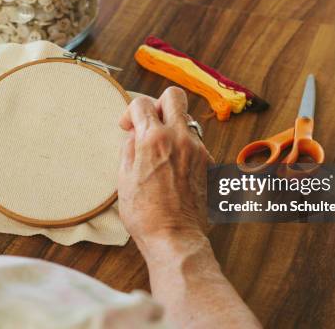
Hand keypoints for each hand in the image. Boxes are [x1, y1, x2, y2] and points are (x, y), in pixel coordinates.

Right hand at [117, 87, 213, 254]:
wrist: (175, 238)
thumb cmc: (146, 214)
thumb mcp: (124, 178)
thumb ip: (129, 148)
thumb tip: (134, 134)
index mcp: (154, 139)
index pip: (141, 103)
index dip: (129, 112)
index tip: (127, 126)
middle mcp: (181, 138)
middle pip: (174, 96)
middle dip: (159, 104)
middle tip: (150, 124)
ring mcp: (199, 150)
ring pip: (188, 121)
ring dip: (174, 128)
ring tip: (162, 152)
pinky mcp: (210, 164)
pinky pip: (197, 144)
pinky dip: (185, 149)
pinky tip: (175, 170)